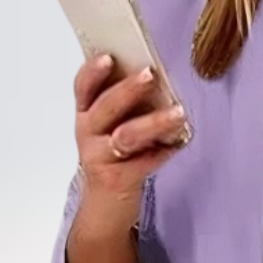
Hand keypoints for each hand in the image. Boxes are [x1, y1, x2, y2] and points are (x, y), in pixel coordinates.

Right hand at [72, 54, 190, 202]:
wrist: (105, 206)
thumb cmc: (113, 157)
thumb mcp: (109, 127)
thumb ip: (122, 103)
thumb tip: (150, 76)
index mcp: (85, 114)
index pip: (83, 87)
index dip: (93, 71)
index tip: (109, 57)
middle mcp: (88, 134)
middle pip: (106, 107)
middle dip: (128, 89)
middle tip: (150, 74)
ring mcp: (101, 158)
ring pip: (126, 136)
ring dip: (154, 122)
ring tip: (177, 112)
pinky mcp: (118, 180)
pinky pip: (143, 163)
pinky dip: (163, 152)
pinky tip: (179, 142)